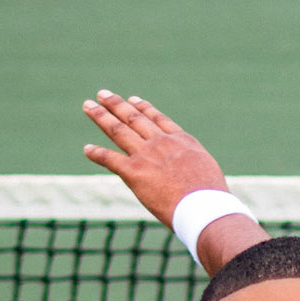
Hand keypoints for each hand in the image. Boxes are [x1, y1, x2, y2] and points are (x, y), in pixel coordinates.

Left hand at [82, 91, 230, 230]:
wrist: (205, 206)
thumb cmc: (212, 198)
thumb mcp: (208, 172)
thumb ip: (194, 168)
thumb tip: (194, 179)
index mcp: (181, 140)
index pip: (157, 119)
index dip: (143, 108)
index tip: (132, 100)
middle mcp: (161, 142)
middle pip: (134, 118)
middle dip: (116, 105)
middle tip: (102, 94)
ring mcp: (147, 155)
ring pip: (118, 130)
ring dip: (101, 116)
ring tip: (89, 106)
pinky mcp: (135, 172)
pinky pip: (110, 159)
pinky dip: (97, 153)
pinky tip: (87, 149)